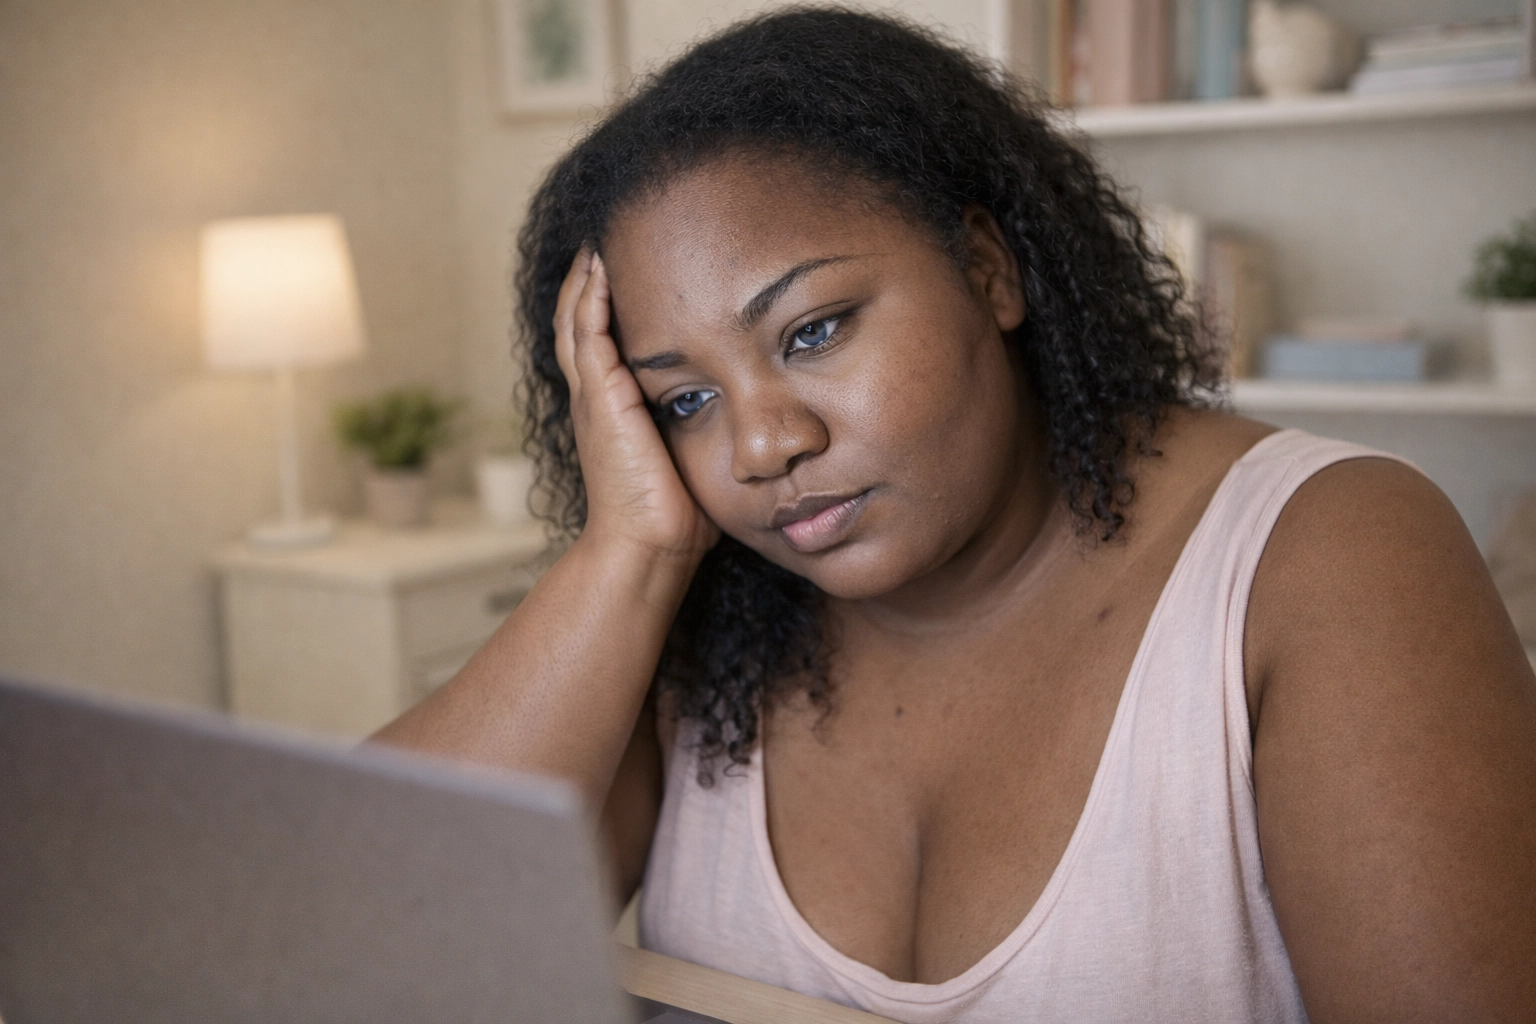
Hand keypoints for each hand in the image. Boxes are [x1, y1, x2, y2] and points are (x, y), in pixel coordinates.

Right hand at [554, 249, 719, 559]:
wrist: (649, 547)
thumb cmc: (676, 514)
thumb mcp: (690, 452)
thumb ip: (703, 423)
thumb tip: (744, 408)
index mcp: (611, 407)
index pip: (599, 339)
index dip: (607, 302)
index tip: (630, 265)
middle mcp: (594, 396)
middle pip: (577, 319)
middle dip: (590, 277)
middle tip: (607, 235)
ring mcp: (593, 395)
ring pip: (575, 318)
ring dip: (587, 275)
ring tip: (601, 238)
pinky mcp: (601, 397)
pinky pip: (587, 331)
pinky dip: (591, 294)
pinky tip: (602, 263)